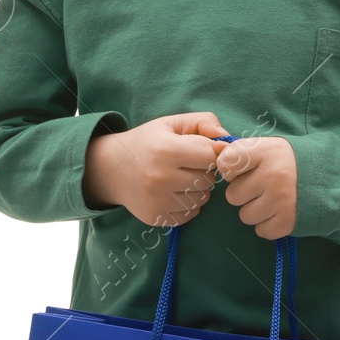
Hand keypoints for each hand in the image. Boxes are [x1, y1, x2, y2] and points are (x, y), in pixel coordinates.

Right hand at [83, 111, 229, 226]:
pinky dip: (189, 204)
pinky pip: (190, 214)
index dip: (210, 151)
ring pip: (202, 198)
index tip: (199, 149)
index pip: (211, 156)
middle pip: (208, 179)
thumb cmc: (148, 142)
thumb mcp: (172, 123)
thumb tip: (227, 141)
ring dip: (199, 189)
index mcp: (166, 150)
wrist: (111, 168)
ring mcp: (156, 201)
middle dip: (205, 171)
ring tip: (182, 177)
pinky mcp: (155, 217)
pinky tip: (175, 192)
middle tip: (189, 164)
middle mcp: (160, 178)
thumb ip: (204, 122)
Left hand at [215, 135, 298, 239]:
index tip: (246, 168)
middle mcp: (273, 175)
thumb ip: (242, 151)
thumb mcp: (269, 147)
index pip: (226, 163)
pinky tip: (281, 211)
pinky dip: (269, 224)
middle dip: (245, 193)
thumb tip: (214, 152)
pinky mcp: (287, 221)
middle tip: (264, 185)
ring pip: (245, 216)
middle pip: (232, 195)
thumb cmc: (290, 161)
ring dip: (256, 210)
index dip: (232, 169)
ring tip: (274, 198)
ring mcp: (280, 200)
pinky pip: (261, 230)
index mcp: (267, 151)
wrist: (331, 176)